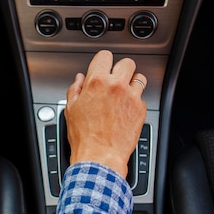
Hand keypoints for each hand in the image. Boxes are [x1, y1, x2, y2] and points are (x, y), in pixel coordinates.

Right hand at [64, 50, 146, 177]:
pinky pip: (142, 98)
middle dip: (121, 69)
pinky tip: (126, 110)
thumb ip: (75, 90)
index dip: (103, 61)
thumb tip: (79, 80)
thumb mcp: (71, 110)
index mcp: (97, 82)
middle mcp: (116, 86)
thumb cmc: (85, 137)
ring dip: (133, 83)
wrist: (100, 156)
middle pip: (127, 63)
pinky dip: (136, 101)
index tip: (103, 67)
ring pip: (139, 78)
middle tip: (116, 79)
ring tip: (125, 92)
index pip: (104, 56)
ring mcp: (131, 97)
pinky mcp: (141, 110)